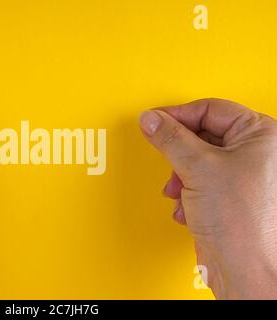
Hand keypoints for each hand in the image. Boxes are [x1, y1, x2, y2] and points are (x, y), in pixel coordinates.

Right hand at [140, 98, 276, 298]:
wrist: (244, 269)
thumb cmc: (243, 224)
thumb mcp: (198, 168)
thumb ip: (170, 138)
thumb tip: (151, 119)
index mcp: (260, 135)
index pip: (210, 109)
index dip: (177, 115)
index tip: (153, 121)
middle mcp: (253, 153)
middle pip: (201, 135)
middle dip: (178, 152)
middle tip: (165, 157)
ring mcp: (240, 175)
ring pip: (195, 159)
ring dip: (180, 175)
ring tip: (179, 189)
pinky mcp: (226, 195)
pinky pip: (197, 181)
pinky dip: (186, 192)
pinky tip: (187, 206)